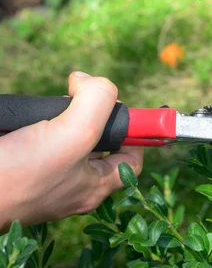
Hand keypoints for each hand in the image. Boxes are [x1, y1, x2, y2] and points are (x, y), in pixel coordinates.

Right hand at [0, 72, 142, 230]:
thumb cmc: (21, 174)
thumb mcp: (75, 134)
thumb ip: (98, 102)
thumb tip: (88, 82)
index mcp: (94, 186)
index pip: (132, 159)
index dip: (135, 132)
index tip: (120, 108)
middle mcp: (73, 183)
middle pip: (99, 141)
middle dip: (91, 115)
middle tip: (76, 102)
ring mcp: (45, 176)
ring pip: (66, 135)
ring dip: (59, 116)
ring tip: (48, 113)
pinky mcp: (21, 165)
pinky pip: (37, 137)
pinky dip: (35, 122)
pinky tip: (27, 120)